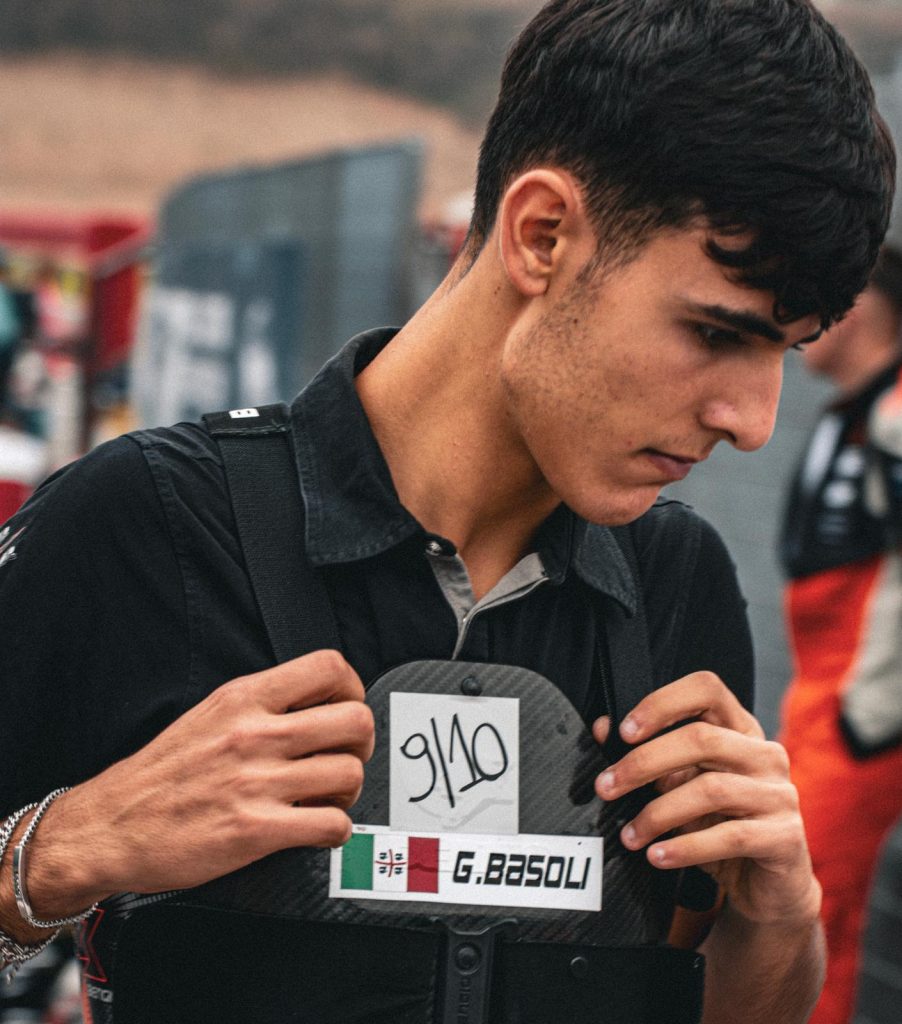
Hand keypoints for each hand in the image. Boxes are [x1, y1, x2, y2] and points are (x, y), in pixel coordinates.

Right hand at [23, 650, 373, 916]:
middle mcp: (254, 733)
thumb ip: (263, 703)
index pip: (330, 667)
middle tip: (345, 757)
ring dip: (348, 791)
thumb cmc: (161, 773)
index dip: (353, 689)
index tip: (346, 708)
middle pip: (355, 720)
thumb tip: (318, 702)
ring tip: (326, 798)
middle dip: (361, 743)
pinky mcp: (256, 831)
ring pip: (349, 772)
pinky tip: (316, 828)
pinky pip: (332, 825)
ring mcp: (256, 782)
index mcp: (244, 698)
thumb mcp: (210, 714)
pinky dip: (336, 830)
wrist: (109, 826)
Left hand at [592, 671, 820, 927]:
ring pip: (711, 789)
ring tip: (629, 835)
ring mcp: (779, 794)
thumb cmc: (717, 826)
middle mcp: (765, 754)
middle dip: (644, 762)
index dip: (662, 703)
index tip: (624, 732)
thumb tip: (603, 728)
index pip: (706, 689)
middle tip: (606, 787)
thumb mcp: (679, 788)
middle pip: (701, 738)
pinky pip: (730, 837)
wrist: (766, 887)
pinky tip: (657, 855)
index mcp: (739, 730)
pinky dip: (686, 847)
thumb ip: (648, 757)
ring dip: (658, 813)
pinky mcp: (785, 837)